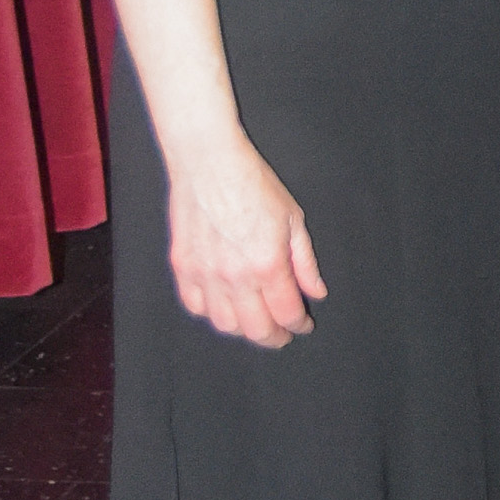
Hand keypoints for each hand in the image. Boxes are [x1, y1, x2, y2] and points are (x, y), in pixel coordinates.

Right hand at [166, 134, 327, 347]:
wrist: (209, 162)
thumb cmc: (253, 183)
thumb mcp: (293, 219)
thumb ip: (305, 262)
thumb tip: (316, 291)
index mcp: (268, 264)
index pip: (286, 313)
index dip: (298, 325)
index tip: (303, 325)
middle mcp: (235, 276)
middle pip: (256, 329)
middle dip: (274, 337)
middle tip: (282, 334)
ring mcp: (205, 273)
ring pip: (224, 323)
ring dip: (243, 329)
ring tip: (255, 321)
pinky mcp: (183, 266)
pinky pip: (194, 304)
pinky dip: (210, 312)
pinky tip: (224, 305)